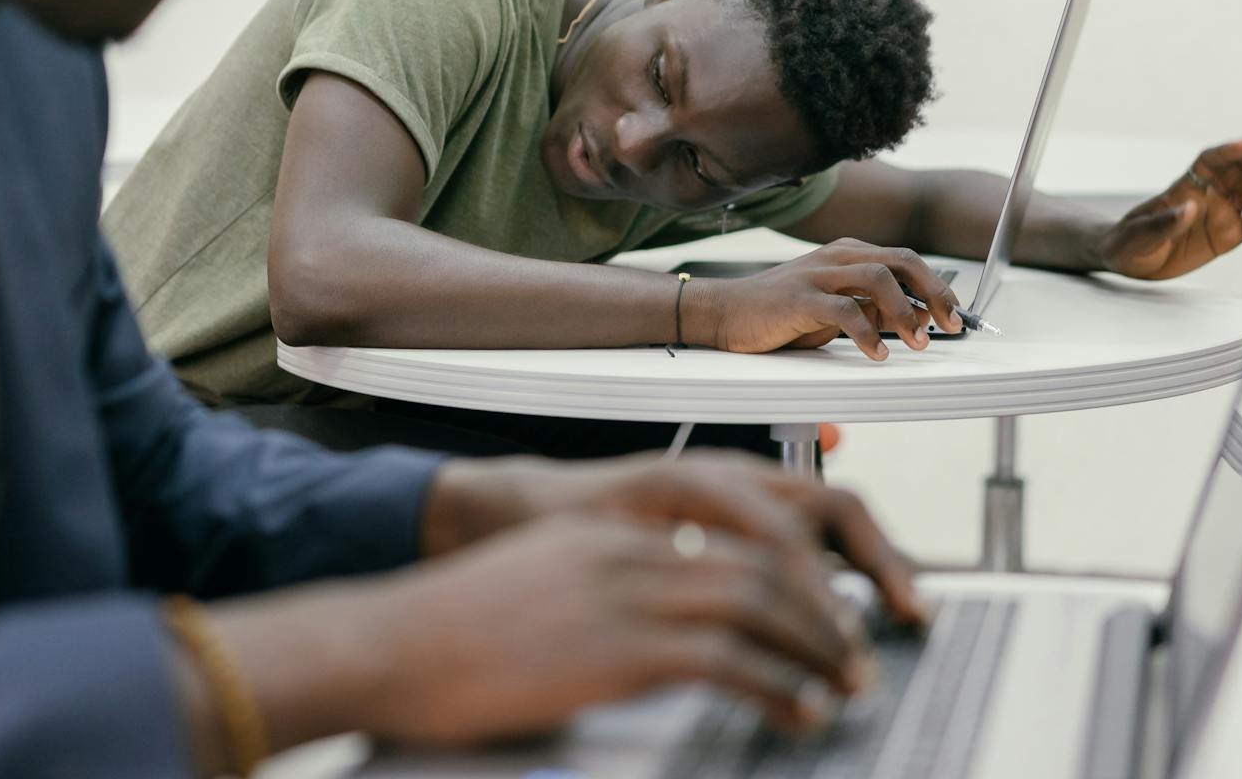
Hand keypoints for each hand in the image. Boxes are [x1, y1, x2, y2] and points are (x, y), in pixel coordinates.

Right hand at [363, 512, 872, 745]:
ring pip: (758, 601)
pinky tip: (800, 710)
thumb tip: (643, 633)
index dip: (792, 567)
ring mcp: (623, 595)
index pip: (727, 531)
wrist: (386, 644)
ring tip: (847, 681)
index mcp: (608, 533)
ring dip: (817, 645)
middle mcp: (626, 551)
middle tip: (856, 648)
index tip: (824, 602)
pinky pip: (728, 659)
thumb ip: (595, 592)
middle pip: (759, 560)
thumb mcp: (535, 588)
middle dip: (823, 607)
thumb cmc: (447, 631)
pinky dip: (780, 686)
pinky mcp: (617, 649)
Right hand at [684, 239, 965, 360]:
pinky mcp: (798, 298)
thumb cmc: (777, 312)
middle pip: (900, 260)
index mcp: (846, 253)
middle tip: (948, 325)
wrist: (723, 313)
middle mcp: (836, 257)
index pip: (905, 260)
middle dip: (934, 292)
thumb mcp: (832, 309)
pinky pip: (843, 310)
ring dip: (904, 311)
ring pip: (877, 278)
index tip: (954, 316)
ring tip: (915, 342)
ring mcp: (816, 274)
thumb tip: (913, 316)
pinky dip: (867, 333)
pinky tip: (877, 353)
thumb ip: (869, 308)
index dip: (937, 286)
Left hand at [1097, 140, 1241, 280]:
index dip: (1228, 151)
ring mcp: (1222, 212)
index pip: (1210, 161)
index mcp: (1185, 187)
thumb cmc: (1128, 242)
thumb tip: (1191, 207)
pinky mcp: (1230, 234)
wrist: (1130, 262)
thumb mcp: (1140, 234)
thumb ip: (1165, 221)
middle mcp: (1208, 194)